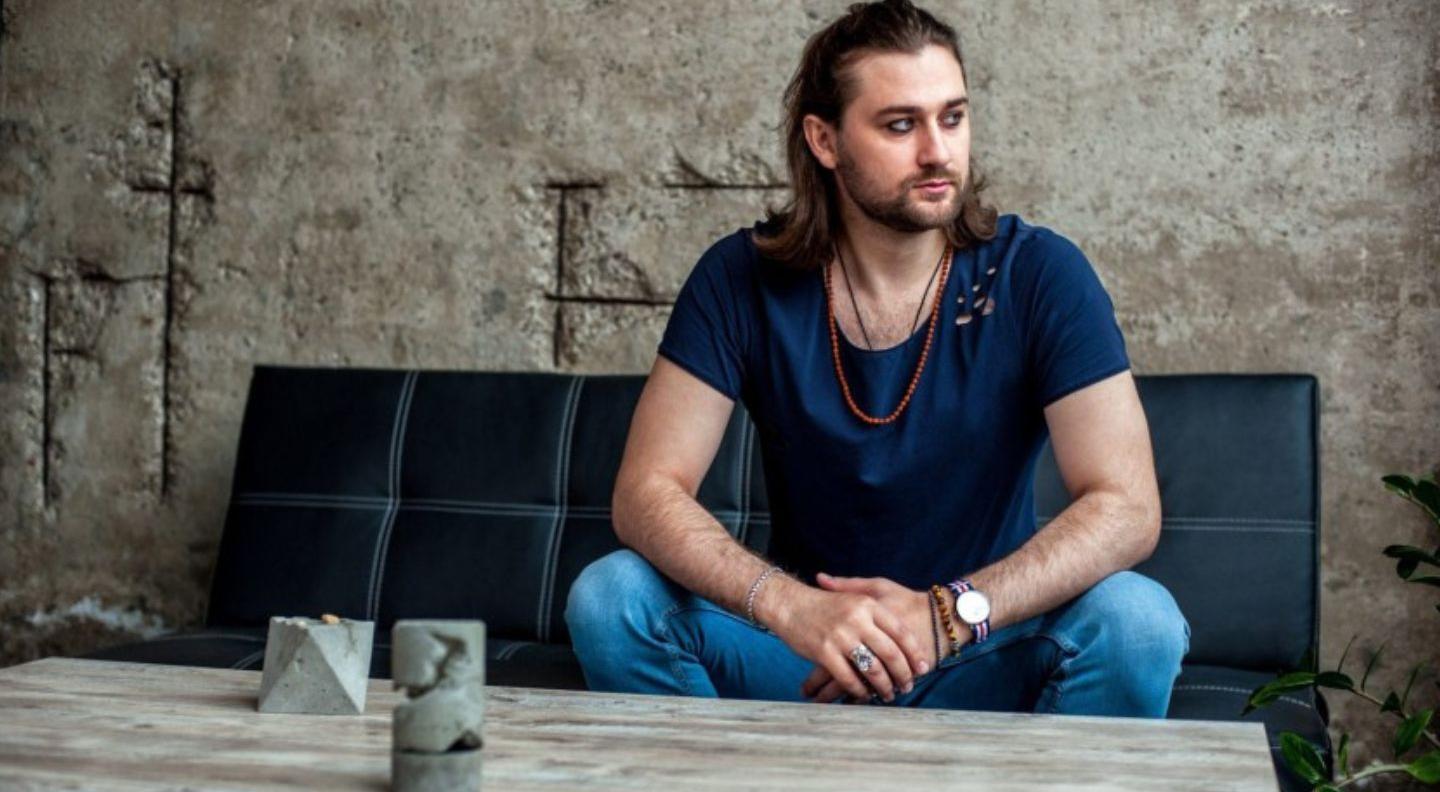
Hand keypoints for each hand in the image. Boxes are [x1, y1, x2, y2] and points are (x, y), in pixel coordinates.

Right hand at [799, 574, 943, 703]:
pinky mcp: (824, 652)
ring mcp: (840, 636)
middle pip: (890, 653)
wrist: (789, 603)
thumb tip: (906, 636)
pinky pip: (849, 678)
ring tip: (889, 694)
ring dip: (884, 686)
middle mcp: (857, 619)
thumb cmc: (824, 603)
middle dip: (903, 674)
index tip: (923, 667)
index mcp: (868, 604)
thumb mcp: (854, 596)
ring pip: (872, 669)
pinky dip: (860, 691)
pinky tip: (864, 695)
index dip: (915, 653)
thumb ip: (878, 611)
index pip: (900, 632)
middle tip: (908, 686)